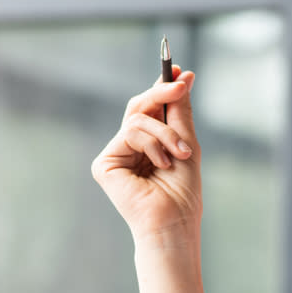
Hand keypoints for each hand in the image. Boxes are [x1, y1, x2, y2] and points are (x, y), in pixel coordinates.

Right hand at [91, 68, 200, 245]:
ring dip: (166, 132)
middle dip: (162, 93)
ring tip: (180, 154)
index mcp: (148, 145)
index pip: (151, 109)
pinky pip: (130, 132)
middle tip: (182, 85)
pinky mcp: (104, 164)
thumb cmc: (183, 191)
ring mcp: (115, 155)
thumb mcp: (187, 142)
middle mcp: (128, 148)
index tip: (183, 73)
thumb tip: (183, 76)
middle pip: (139, 106)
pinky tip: (161, 165)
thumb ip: (180, 111)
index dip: (163, 88)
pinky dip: (153, 144)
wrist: (175, 220)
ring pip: (137, 118)